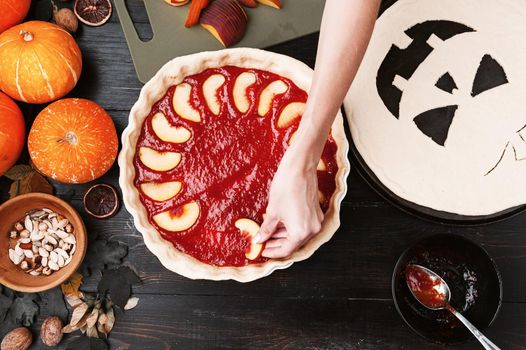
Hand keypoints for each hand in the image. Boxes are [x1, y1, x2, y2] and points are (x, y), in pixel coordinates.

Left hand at [256, 143, 323, 258]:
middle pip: (294, 244)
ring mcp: (316, 220)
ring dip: (284, 236)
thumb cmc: (287, 186)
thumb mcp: (273, 211)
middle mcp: (312, 229)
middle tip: (264, 243)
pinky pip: (304, 226)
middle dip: (278, 244)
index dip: (272, 252)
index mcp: (301, 231)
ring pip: (299, 236)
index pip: (286, 250)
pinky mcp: (316, 213)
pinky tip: (279, 225)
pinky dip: (292, 228)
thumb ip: (266, 229)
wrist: (299, 167)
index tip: (263, 251)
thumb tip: (259, 239)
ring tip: (269, 234)